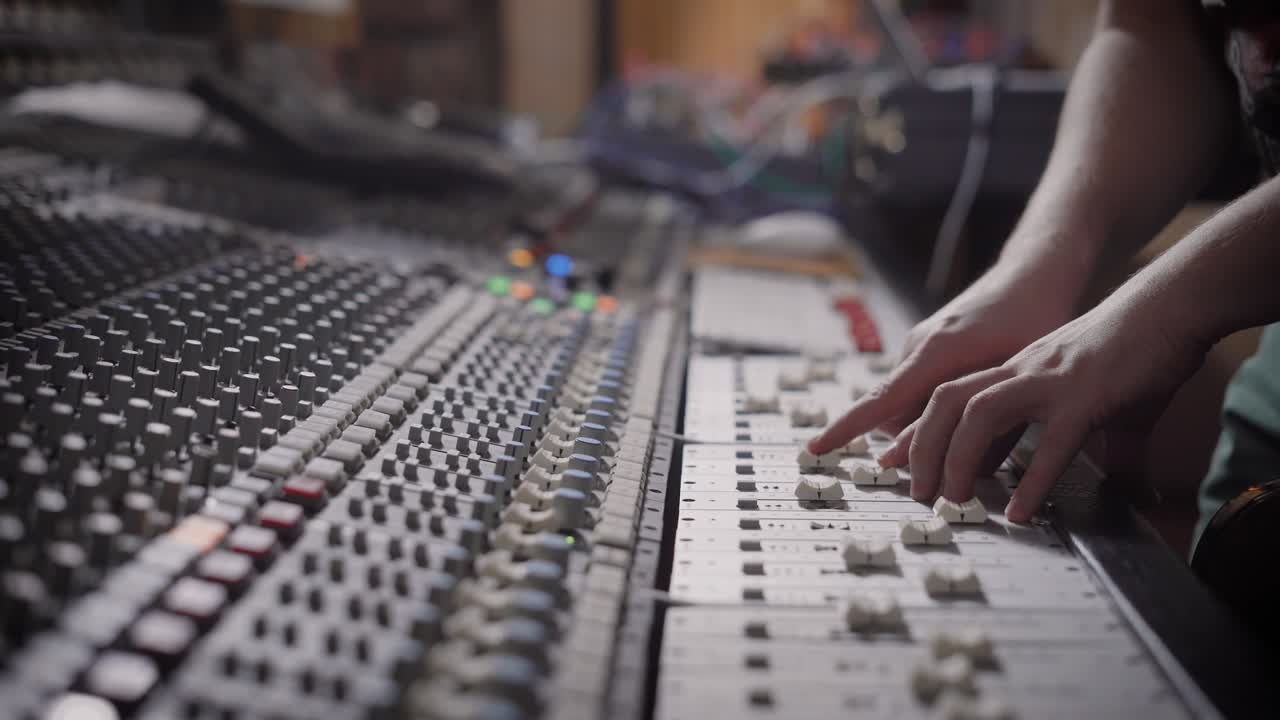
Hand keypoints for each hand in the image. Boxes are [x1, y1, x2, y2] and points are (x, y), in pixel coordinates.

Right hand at [808, 263, 1074, 453]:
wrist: (1033, 274)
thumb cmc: (1033, 321)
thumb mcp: (1012, 380)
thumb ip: (975, 421)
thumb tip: (946, 465)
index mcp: (934, 354)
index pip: (879, 400)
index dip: (846, 428)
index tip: (816, 447)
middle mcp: (918, 346)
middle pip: (894, 412)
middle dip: (913, 442)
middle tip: (958, 458)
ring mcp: (921, 343)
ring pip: (909, 401)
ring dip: (930, 424)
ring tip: (979, 421)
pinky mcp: (930, 344)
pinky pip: (919, 385)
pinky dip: (938, 405)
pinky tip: (976, 402)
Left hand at [877, 289, 1208, 521]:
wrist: (1168, 308)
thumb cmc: (1129, 354)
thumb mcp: (1081, 397)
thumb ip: (1061, 434)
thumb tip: (1067, 476)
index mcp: (1013, 371)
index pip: (949, 400)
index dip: (918, 431)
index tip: (894, 463)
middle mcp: (1019, 372)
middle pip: (946, 402)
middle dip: (923, 447)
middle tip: (918, 493)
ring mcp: (1048, 381)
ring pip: (980, 414)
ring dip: (960, 459)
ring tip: (955, 500)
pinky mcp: (1085, 396)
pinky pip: (1049, 442)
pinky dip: (1030, 480)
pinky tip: (1019, 511)